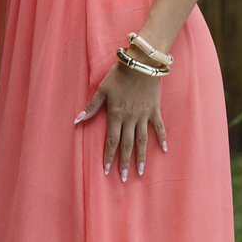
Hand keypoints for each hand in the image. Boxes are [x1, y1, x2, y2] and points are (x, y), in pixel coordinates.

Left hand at [74, 57, 166, 180]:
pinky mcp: (154, 109)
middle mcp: (130, 118)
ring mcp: (144, 115)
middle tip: (124, 179)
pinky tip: (164, 149)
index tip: (107, 171)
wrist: (141, 63)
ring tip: (140, 171)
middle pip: (127, 145)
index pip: (111, 140)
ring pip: (142, 140)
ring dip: (141, 156)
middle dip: (124, 162)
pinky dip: (162, 138)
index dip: (109, 156)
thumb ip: (91, 107)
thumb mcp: (102, 89)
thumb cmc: (119, 74)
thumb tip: (77, 120)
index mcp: (116, 114)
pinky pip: (159, 126)